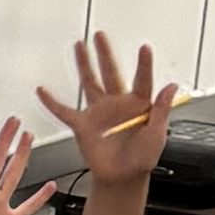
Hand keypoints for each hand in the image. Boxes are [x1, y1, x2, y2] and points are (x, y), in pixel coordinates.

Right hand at [37, 32, 181, 195]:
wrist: (122, 178)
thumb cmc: (142, 159)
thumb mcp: (157, 135)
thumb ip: (162, 110)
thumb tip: (171, 86)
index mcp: (138, 105)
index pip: (142, 79)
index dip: (144, 64)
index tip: (144, 48)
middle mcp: (117, 104)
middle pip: (110, 72)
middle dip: (105, 53)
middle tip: (100, 35)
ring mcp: (99, 113)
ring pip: (90, 83)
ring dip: (84, 64)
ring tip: (79, 46)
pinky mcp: (83, 126)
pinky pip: (65, 111)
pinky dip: (52, 102)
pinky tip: (42, 91)